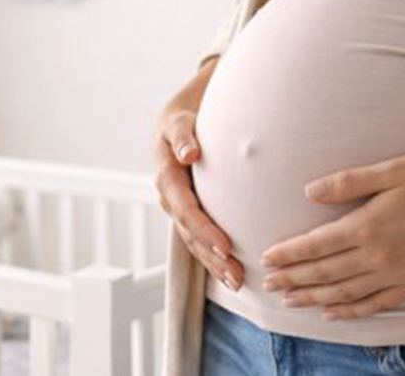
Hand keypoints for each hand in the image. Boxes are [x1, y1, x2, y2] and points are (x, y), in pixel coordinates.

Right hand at [153, 98, 243, 291]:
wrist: (174, 129)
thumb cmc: (181, 124)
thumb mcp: (178, 123)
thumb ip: (183, 137)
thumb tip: (190, 152)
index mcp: (167, 178)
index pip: (186, 210)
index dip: (204, 229)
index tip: (226, 246)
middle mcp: (170, 200)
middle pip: (191, 234)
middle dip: (212, 256)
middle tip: (236, 274)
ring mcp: (178, 211)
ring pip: (194, 244)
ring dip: (214, 265)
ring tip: (237, 282)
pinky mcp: (188, 217)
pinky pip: (198, 242)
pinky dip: (212, 260)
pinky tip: (230, 275)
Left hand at [258, 152, 404, 319]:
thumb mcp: (391, 170)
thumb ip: (348, 183)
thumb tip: (309, 191)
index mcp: (369, 225)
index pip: (317, 245)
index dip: (290, 254)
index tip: (267, 259)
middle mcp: (380, 255)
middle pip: (326, 273)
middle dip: (294, 279)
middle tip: (268, 284)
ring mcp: (399, 273)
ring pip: (346, 293)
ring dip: (314, 297)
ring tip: (289, 300)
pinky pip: (377, 304)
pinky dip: (352, 311)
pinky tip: (332, 313)